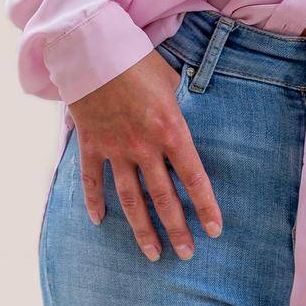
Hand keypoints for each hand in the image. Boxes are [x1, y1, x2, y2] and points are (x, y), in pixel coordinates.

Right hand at [68, 51, 222, 261]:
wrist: (93, 50)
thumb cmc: (137, 61)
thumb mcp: (170, 80)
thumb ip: (179, 106)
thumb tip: (185, 117)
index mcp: (171, 130)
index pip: (194, 178)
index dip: (205, 207)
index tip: (214, 230)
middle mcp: (144, 146)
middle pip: (163, 198)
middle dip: (177, 229)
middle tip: (186, 254)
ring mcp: (116, 149)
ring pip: (130, 199)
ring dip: (142, 229)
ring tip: (152, 253)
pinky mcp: (91, 145)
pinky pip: (92, 180)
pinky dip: (95, 202)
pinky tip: (100, 221)